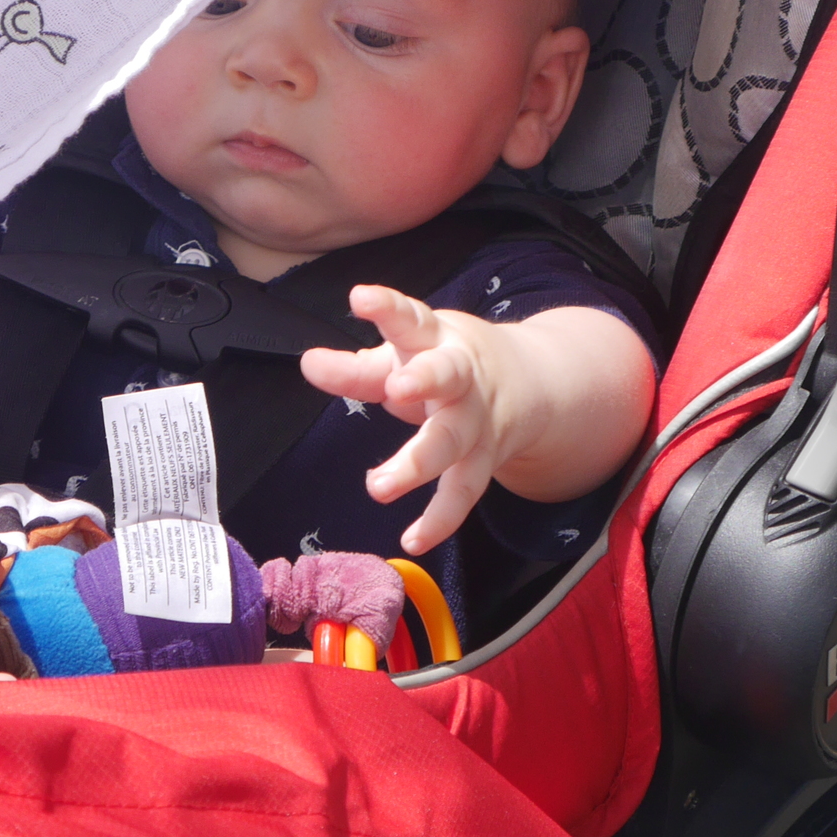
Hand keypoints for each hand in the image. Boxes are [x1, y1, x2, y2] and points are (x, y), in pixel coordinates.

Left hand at [299, 285, 507, 553]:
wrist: (529, 384)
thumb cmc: (445, 363)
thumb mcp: (405, 355)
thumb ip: (356, 367)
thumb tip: (307, 363)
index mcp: (437, 339)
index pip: (411, 318)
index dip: (387, 308)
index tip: (361, 297)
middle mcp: (462, 377)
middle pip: (447, 376)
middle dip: (425, 380)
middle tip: (396, 388)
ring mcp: (477, 420)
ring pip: (453, 440)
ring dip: (419, 463)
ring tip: (378, 486)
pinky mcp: (484, 460)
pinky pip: (464, 491)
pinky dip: (441, 519)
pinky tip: (412, 540)